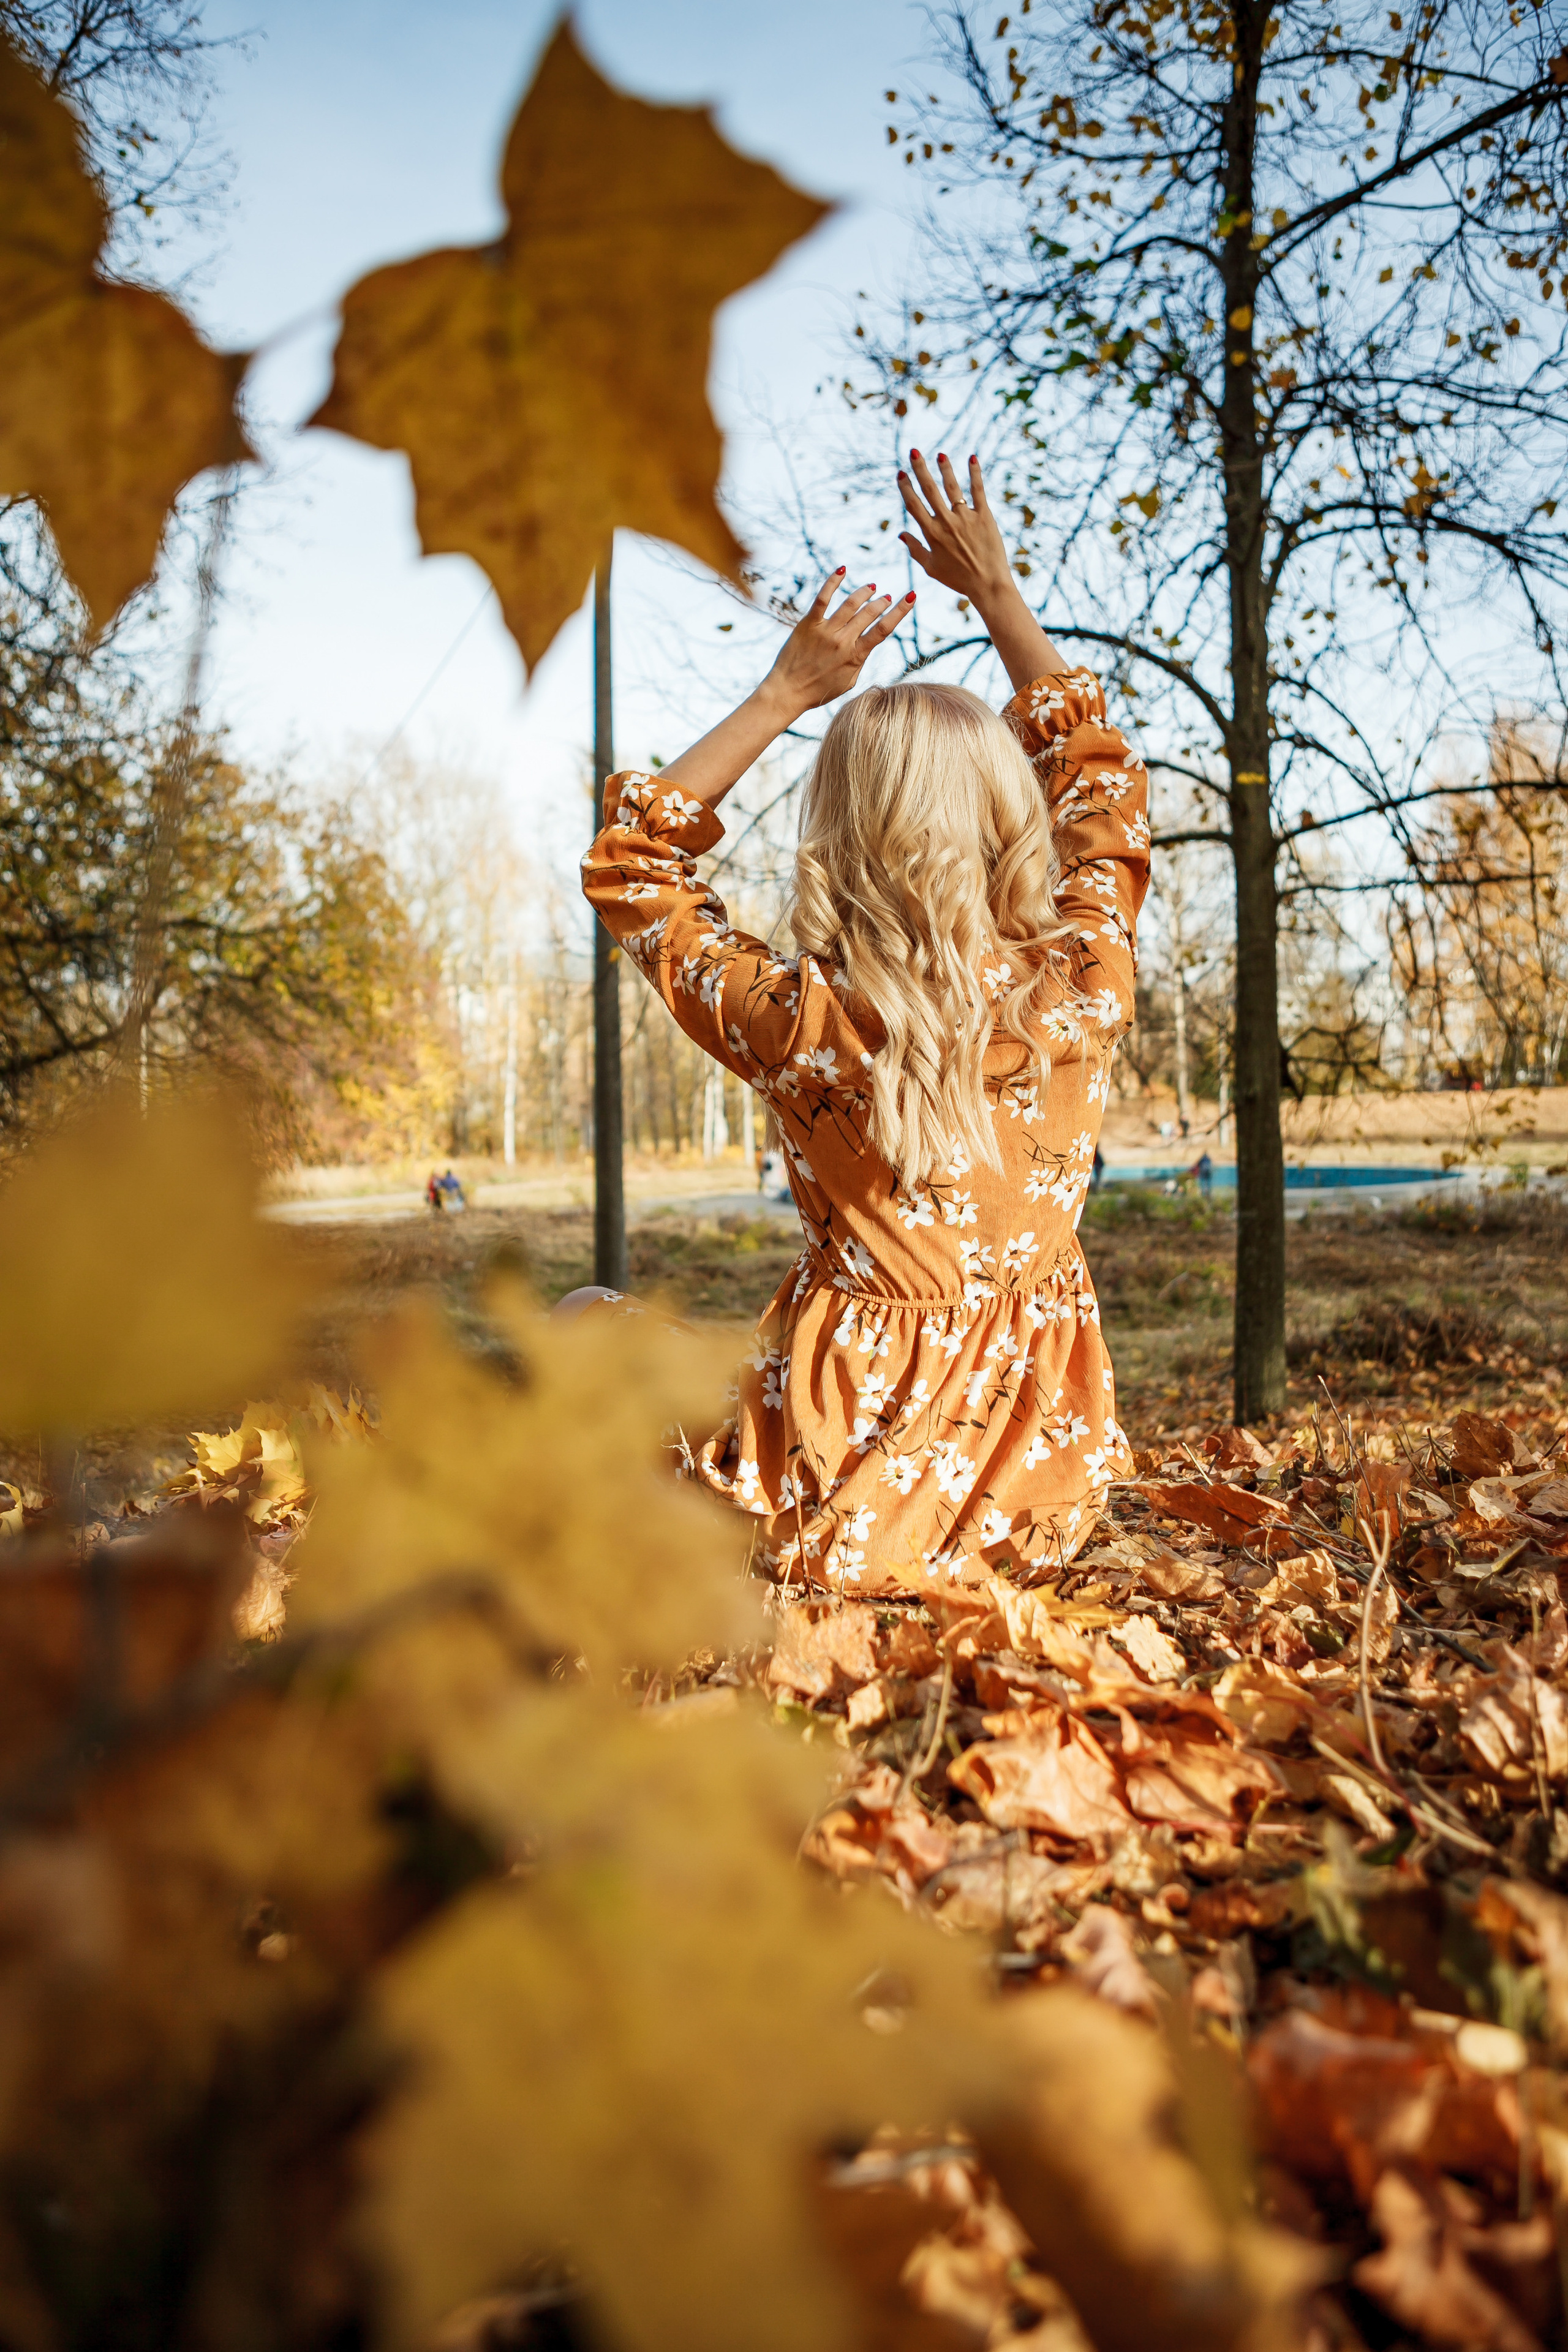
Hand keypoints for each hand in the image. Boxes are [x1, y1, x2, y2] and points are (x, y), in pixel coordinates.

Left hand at [763, 571, 914, 717]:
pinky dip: (833, 581)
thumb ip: (860, 661)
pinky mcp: (808, 623)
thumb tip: (868, 645)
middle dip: (881, 602)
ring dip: (864, 592)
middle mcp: (843, 641)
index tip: (911, 597)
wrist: (788, 691)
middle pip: (869, 613)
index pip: (883, 629)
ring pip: (851, 603)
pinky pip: (823, 598)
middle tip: (885, 598)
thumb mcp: (848, 681)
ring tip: (871, 587)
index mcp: (856, 656)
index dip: (900, 611)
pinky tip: (842, 569)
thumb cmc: (818, 690)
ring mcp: (826, 631)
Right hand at [897, 451, 1012, 604]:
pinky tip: (972, 458)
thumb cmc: (958, 579)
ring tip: (941, 455)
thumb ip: (915, 549)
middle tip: (914, 452)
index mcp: (932, 534)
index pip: (914, 505)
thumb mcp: (931, 568)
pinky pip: (979, 490)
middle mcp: (947, 522)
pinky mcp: (984, 516)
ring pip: (953, 487)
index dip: (906, 488)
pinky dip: (975, 473)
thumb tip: (901, 534)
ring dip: (946, 469)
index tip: (901, 473)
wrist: (988, 584)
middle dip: (920, 469)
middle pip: (930, 490)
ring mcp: (966, 518)